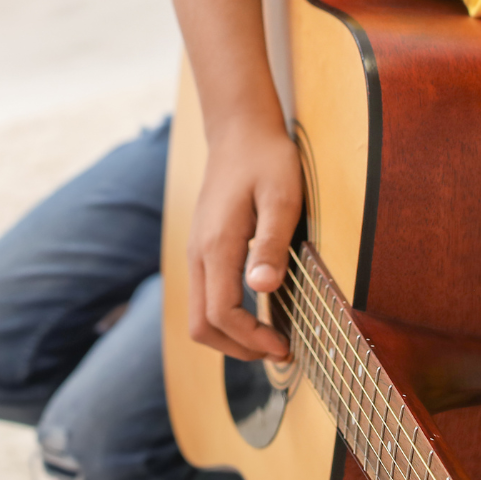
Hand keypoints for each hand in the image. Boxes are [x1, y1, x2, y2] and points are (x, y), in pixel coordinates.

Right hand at [187, 122, 301, 360]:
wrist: (240, 129)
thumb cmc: (266, 159)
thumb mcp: (282, 197)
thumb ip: (271, 243)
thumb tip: (264, 287)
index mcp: (217, 245)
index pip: (221, 313)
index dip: (250, 339)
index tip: (283, 346)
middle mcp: (199, 253)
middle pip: (201, 325)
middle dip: (237, 348)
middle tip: (278, 350)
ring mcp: (196, 251)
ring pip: (198, 313)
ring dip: (231, 335)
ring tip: (270, 338)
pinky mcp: (202, 248)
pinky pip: (204, 296)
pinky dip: (226, 316)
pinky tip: (257, 311)